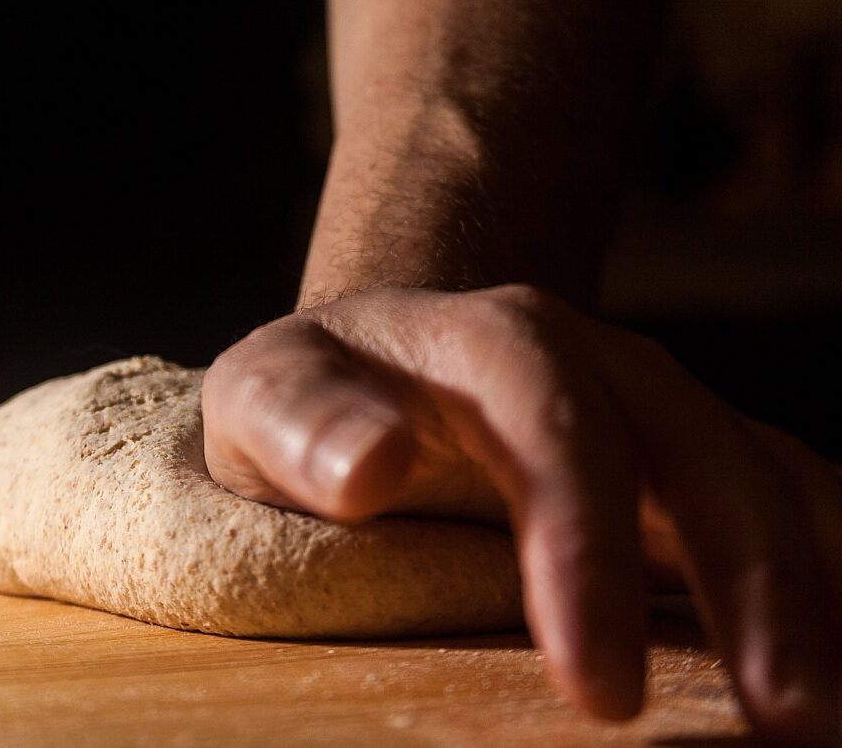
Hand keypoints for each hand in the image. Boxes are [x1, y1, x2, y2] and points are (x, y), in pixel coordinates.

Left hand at [202, 285, 840, 740]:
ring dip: (817, 587)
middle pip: (701, 450)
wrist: (379, 366)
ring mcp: (656, 412)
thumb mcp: (266, 397)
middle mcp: (599, 365)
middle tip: (786, 722)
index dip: (590, 548)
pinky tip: (836, 648)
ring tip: (829, 713)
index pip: (558, 424)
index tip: (599, 689)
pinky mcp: (686, 467)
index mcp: (492, 341)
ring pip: (767, 476)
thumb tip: (368, 469)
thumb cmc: (311, 401)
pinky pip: (785, 503)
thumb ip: (300, 422)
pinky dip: (825, 569)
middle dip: (754, 583)